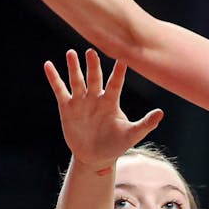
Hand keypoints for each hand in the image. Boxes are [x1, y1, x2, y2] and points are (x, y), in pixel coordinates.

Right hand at [43, 49, 162, 167]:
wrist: (96, 157)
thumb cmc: (116, 144)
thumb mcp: (132, 135)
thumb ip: (145, 124)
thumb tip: (161, 113)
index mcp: (111, 102)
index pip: (115, 83)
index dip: (118, 72)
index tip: (122, 58)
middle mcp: (96, 98)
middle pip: (95, 78)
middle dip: (93, 66)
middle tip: (92, 51)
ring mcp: (81, 101)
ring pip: (77, 80)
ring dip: (74, 67)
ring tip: (71, 53)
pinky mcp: (67, 107)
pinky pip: (60, 90)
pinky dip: (54, 78)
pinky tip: (48, 65)